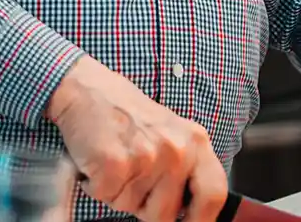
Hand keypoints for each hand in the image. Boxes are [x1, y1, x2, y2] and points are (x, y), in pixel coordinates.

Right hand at [46, 54, 227, 221]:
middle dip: (145, 208)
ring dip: (118, 193)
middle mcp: (176, 150)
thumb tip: (190, 213)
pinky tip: (98, 161)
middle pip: (166, 215)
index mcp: (195, 142)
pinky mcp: (114, 163)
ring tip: (115, 161)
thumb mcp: (172, 134)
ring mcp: (146, 157)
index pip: (213, 194)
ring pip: (131, 208)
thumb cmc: (127, 115)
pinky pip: (106, 197)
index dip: (202, 220)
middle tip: (133, 178)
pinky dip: (96, 186)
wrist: (86, 90)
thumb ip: (186, 168)